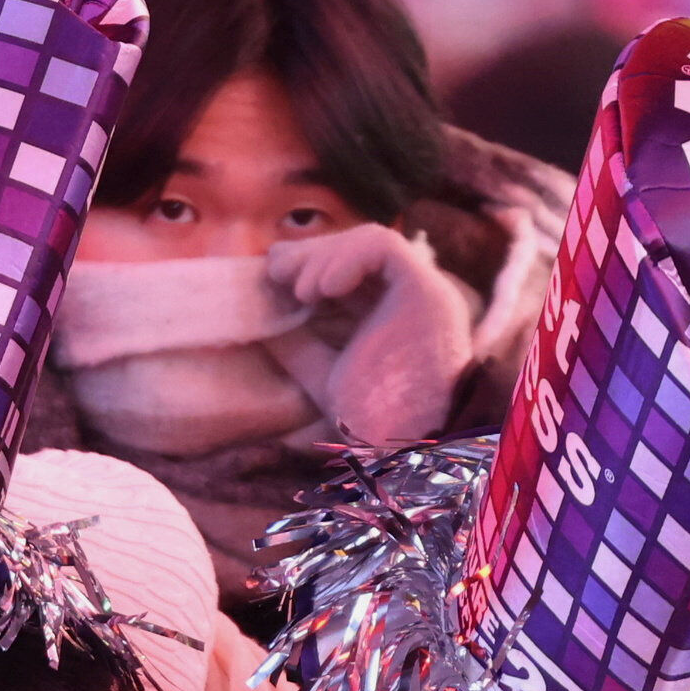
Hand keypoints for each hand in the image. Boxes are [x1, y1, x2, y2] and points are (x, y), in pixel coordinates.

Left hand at [267, 223, 473, 443]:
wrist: (400, 449)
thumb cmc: (368, 424)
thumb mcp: (322, 374)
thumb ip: (299, 343)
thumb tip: (262, 313)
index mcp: (396, 313)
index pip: (355, 268)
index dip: (313, 262)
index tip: (274, 277)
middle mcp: (414, 297)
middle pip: (360, 249)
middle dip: (312, 254)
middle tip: (276, 274)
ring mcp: (426, 292)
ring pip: (371, 241)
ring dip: (324, 256)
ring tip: (300, 291)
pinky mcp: (427, 292)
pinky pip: (385, 248)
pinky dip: (345, 258)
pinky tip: (321, 288)